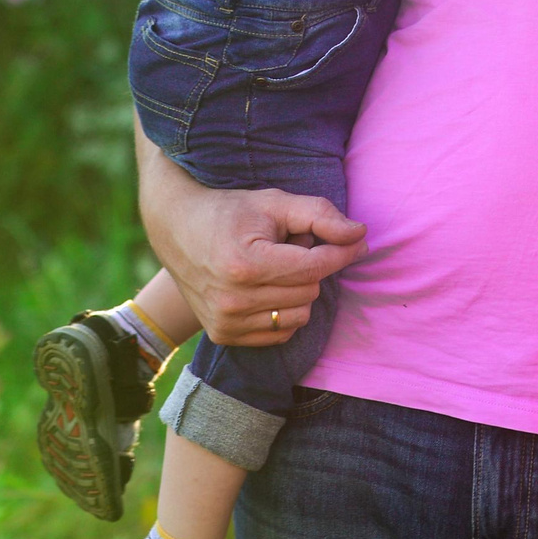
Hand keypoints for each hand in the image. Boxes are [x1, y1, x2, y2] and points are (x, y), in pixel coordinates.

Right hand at [138, 136, 364, 346]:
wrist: (177, 229)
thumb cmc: (231, 212)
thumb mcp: (275, 203)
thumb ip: (320, 215)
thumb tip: (360, 236)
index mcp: (247, 265)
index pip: (315, 267)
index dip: (342, 252)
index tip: (357, 241)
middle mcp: (234, 300)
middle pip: (310, 291)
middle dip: (311, 266)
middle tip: (288, 245)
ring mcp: (226, 322)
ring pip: (300, 315)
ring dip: (298, 290)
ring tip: (274, 266)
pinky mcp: (223, 335)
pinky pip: (281, 332)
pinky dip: (284, 311)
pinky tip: (265, 287)